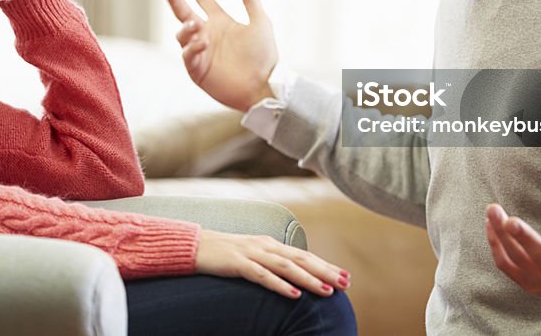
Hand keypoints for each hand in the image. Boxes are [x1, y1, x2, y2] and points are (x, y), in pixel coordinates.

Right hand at [165, 0, 278, 110]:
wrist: (263, 85)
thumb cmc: (264, 56)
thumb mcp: (260, 24)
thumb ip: (252, 2)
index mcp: (221, 23)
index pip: (203, 0)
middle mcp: (208, 35)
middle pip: (185, 14)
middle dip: (176, 1)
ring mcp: (201, 53)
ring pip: (182, 35)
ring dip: (186, 29)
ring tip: (195, 25)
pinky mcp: (198, 70)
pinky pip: (188, 56)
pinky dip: (191, 48)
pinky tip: (201, 43)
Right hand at [195, 229, 350, 299]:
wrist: (195, 246)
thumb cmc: (224, 254)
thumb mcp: (252, 256)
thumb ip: (271, 263)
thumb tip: (293, 277)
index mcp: (271, 244)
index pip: (304, 255)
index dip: (326, 266)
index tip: (345, 276)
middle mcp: (266, 246)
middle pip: (301, 259)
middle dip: (325, 271)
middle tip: (345, 283)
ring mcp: (252, 253)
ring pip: (286, 267)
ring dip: (309, 279)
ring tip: (327, 291)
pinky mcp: (238, 263)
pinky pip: (262, 276)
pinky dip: (280, 285)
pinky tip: (294, 295)